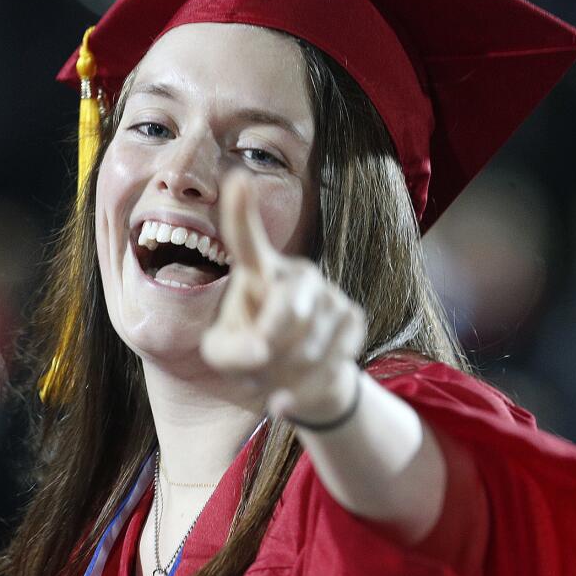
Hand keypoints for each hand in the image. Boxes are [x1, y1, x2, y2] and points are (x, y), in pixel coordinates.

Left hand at [201, 173, 364, 423]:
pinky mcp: (352, 317)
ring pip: (310, 342)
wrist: (299, 382)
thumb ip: (229, 353)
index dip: (242, 211)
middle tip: (258, 362)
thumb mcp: (223, 357)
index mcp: (257, 271)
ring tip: (273, 377)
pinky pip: (333, 359)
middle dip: (272, 344)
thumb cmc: (251, 357)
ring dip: (287, 372)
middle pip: (288, 307)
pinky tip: (288, 396)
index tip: (236, 179)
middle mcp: (296, 273)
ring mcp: (329, 292)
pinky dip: (307, 387)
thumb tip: (262, 350)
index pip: (246, 239)